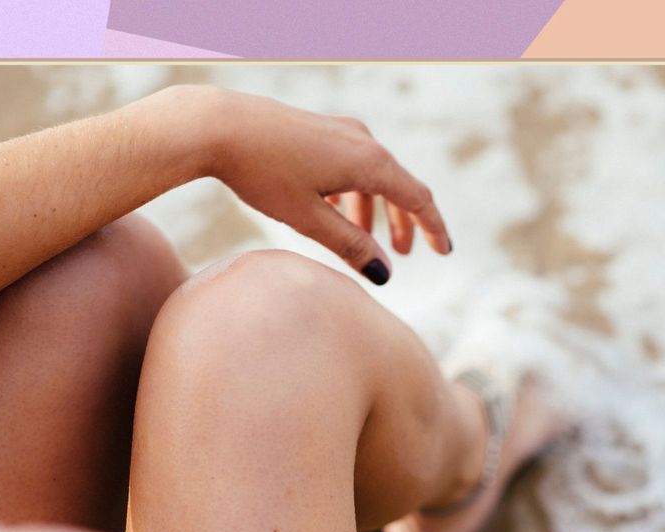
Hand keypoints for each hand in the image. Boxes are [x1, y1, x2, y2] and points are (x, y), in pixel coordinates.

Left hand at [156, 85, 451, 284]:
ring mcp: (341, 130)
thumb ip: (349, 246)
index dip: (433, 228)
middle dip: (403, 223)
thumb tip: (385, 273)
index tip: (444, 252)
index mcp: (369, 163)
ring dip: (373, 209)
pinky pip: (352, 163)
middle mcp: (363, 141)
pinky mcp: (320, 129)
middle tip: (402, 255)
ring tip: (362, 239)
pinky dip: (353, 191)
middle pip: (398, 186)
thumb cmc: (262, 173)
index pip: (418, 199)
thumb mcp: (308, 219)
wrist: (220, 126)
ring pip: (372, 174)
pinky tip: (333, 208)